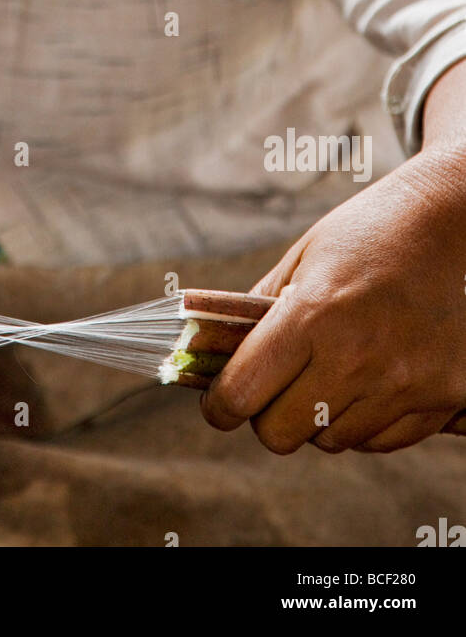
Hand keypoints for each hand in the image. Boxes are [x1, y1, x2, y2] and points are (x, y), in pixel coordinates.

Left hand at [200, 146, 465, 452]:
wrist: (449, 222)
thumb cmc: (369, 232)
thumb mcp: (302, 257)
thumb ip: (260, 310)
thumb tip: (221, 355)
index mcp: (311, 315)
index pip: (242, 393)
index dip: (220, 406)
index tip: (219, 404)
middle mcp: (356, 357)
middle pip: (281, 433)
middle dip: (266, 415)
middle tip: (273, 389)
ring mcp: (403, 383)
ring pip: (332, 439)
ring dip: (319, 417)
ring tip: (329, 372)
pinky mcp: (442, 397)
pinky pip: (381, 440)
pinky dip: (365, 422)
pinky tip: (368, 381)